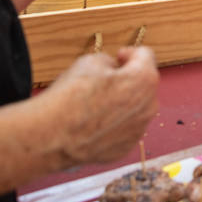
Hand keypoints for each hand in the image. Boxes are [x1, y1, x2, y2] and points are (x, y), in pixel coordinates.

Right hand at [41, 45, 159, 167]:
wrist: (52, 136)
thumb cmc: (71, 96)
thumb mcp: (90, 62)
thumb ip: (109, 62)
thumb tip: (112, 70)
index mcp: (144, 79)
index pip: (146, 56)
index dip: (129, 53)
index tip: (119, 56)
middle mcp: (149, 106)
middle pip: (143, 84)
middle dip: (127, 79)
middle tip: (105, 80)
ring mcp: (138, 130)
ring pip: (135, 109)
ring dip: (122, 102)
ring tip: (96, 103)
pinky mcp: (125, 148)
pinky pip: (125, 129)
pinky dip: (114, 123)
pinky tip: (94, 122)